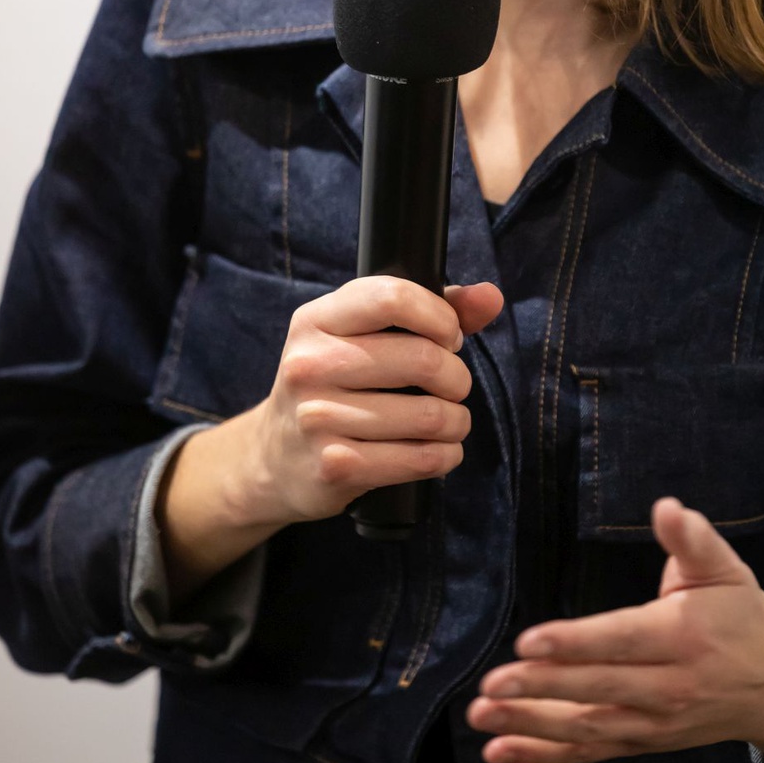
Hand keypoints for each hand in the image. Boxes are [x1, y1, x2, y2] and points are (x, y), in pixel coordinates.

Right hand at [242, 274, 503, 526]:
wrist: (274, 458)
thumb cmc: (334, 384)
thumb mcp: (362, 336)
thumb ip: (430, 310)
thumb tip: (490, 296)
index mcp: (316, 321)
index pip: (392, 297)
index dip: (439, 316)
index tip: (449, 337)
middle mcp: (310, 365)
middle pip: (423, 359)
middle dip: (456, 376)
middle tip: (452, 385)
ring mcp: (318, 418)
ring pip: (430, 414)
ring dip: (456, 421)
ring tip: (449, 420)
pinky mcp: (335, 466)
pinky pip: (420, 459)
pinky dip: (445, 455)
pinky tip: (439, 450)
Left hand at [467, 497, 763, 762]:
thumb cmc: (741, 616)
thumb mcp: (724, 569)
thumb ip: (692, 539)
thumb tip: (668, 508)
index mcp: (682, 637)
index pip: (621, 640)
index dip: (575, 643)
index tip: (530, 640)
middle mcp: (667, 687)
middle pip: (596, 689)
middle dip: (540, 687)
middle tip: (492, 684)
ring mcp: (653, 723)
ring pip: (586, 728)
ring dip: (531, 725)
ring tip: (483, 716)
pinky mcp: (643, 743)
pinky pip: (590, 753)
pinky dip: (544, 756)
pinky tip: (501, 751)